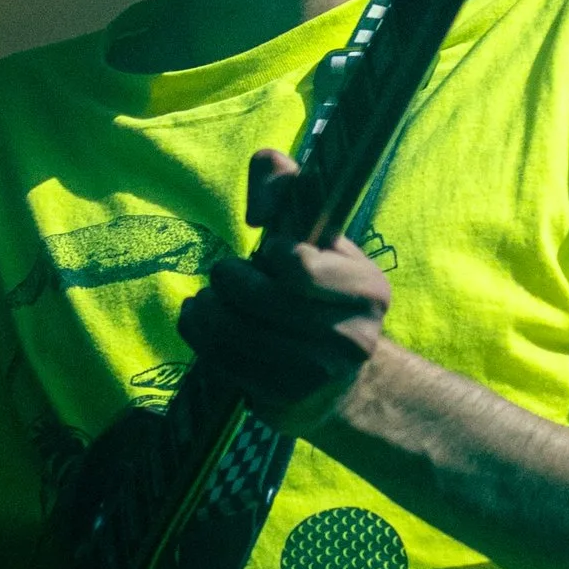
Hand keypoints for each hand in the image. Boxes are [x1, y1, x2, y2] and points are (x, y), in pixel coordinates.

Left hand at [176, 147, 393, 438]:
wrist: (341, 383)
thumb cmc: (322, 294)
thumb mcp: (320, 239)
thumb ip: (293, 189)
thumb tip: (267, 165)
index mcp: (368, 289)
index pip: (297, 264)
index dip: (271, 252)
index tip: (269, 251)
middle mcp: (351, 338)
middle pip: (259, 298)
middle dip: (228, 279)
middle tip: (224, 274)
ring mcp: (317, 377)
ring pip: (233, 333)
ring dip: (205, 309)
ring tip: (205, 300)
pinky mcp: (282, 403)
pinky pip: (222, 364)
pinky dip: (200, 338)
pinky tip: (200, 324)